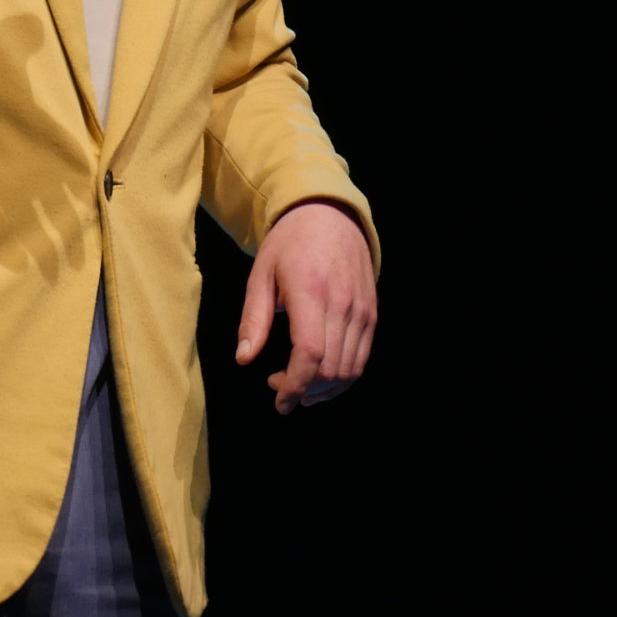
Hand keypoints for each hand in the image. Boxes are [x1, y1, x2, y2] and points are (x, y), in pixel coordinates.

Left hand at [235, 200, 376, 413]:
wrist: (330, 215)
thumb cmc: (289, 244)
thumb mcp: (261, 274)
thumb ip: (254, 318)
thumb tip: (244, 359)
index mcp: (310, 291)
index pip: (310, 354)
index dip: (294, 385)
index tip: (279, 401)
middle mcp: (342, 303)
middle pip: (331, 369)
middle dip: (304, 391)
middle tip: (278, 387)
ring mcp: (362, 309)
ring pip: (350, 369)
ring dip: (324, 390)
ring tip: (298, 386)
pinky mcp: (372, 313)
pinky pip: (362, 358)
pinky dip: (342, 377)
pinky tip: (320, 377)